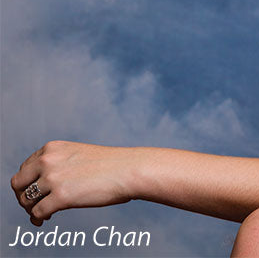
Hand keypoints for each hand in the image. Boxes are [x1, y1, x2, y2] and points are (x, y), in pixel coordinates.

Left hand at [10, 141, 134, 225]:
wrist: (130, 170)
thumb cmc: (111, 164)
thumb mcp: (78, 155)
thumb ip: (59, 163)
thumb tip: (43, 185)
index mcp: (53, 148)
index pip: (26, 167)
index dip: (27, 182)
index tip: (34, 192)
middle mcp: (48, 160)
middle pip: (18, 184)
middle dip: (23, 196)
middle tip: (33, 205)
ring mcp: (53, 178)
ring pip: (25, 200)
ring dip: (31, 209)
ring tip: (41, 215)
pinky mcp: (61, 197)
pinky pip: (37, 212)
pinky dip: (38, 219)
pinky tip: (44, 221)